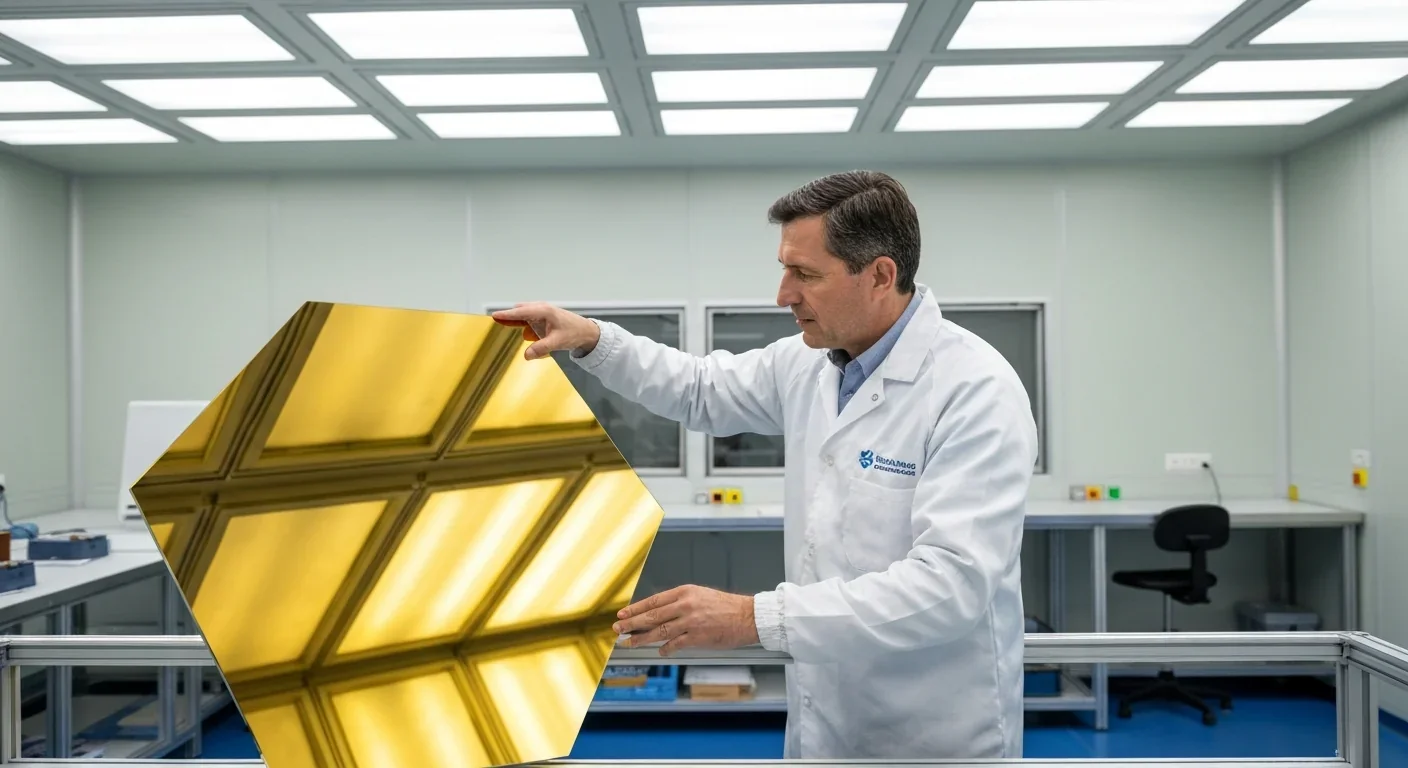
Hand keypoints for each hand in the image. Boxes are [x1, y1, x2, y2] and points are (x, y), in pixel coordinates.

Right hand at [491, 302, 600, 360]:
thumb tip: (525, 355)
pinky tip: (533, 339)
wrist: (586, 332)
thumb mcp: (557, 342)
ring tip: (519, 333)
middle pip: (520, 312)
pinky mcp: (543, 319)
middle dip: (511, 318)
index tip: (494, 315)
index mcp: (543, 311)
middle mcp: (541, 309)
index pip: (521, 312)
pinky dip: (527, 328)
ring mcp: (542, 313)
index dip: (507, 314)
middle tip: (499, 324)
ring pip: (525, 316)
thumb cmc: (573, 333)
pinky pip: (530, 321)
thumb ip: (540, 348)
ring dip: (520, 324)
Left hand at [612, 585, 758, 656]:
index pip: (654, 601)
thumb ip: (680, 603)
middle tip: (618, 628)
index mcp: (685, 592)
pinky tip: (659, 651)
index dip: (636, 608)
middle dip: (632, 623)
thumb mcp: (700, 596)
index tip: (623, 614)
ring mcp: (690, 622)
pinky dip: (665, 648)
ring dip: (641, 638)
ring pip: (659, 631)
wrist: (747, 616)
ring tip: (629, 643)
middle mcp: (685, 605)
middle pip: (651, 615)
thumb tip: (658, 614)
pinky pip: (674, 644)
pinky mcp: (697, 637)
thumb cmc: (726, 607)